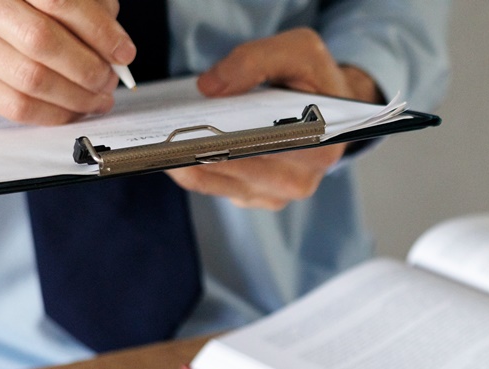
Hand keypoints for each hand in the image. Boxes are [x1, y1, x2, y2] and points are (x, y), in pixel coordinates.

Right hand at [0, 0, 130, 124]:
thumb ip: (71, 5)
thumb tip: (113, 35)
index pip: (59, 0)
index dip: (99, 30)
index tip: (122, 51)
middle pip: (44, 42)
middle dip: (90, 67)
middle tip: (109, 78)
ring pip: (32, 79)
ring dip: (77, 96)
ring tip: (97, 97)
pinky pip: (16, 106)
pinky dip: (54, 114)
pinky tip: (71, 110)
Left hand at [165, 28, 381, 210]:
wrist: (331, 108)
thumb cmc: (315, 80)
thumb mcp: (298, 51)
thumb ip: (255, 60)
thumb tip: (209, 88)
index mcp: (318, 145)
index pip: (260, 147)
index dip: (219, 139)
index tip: (182, 128)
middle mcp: (301, 180)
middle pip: (232, 170)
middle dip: (193, 150)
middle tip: (158, 132)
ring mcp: (278, 194)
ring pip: (217, 184)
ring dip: (184, 161)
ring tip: (157, 138)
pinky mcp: (259, 198)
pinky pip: (216, 188)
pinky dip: (192, 168)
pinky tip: (174, 148)